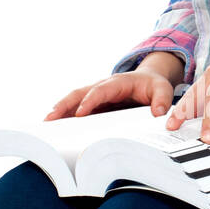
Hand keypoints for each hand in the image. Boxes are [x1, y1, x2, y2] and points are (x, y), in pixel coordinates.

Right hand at [44, 71, 175, 120]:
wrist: (148, 81)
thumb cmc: (152, 85)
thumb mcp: (162, 89)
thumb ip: (162, 100)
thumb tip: (158, 113)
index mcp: (117, 83)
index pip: (100, 91)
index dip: (90, 101)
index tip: (80, 113)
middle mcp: (102, 87)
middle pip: (79, 93)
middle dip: (65, 104)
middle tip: (51, 117)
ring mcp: (96, 95)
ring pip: (74, 100)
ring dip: (60, 110)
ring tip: (47, 123)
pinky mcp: (94, 105)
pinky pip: (77, 108)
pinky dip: (66, 116)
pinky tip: (56, 127)